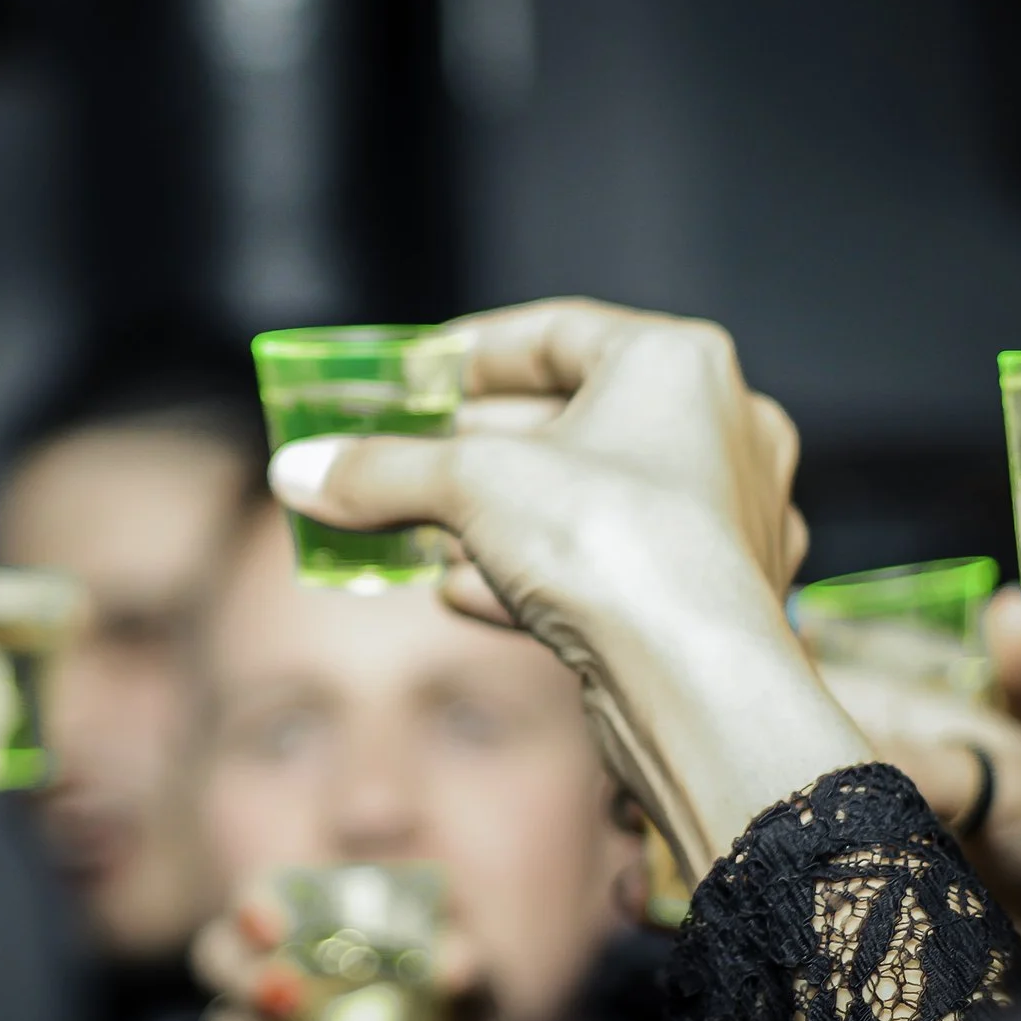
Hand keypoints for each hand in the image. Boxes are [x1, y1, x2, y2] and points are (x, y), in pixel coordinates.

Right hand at [191, 882, 487, 1020]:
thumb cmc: (453, 983)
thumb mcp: (453, 937)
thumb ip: (426, 895)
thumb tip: (380, 813)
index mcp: (303, 913)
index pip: (255, 900)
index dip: (253, 907)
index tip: (273, 920)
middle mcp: (271, 970)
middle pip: (222, 962)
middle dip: (243, 974)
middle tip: (283, 990)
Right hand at [267, 298, 866, 882]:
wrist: (696, 688)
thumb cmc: (611, 544)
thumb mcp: (467, 483)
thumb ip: (379, 468)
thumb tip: (297, 468)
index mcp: (676, 364)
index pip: (556, 332)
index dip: (471, 352)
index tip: (411, 376)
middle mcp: (717, 429)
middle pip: (569, 419)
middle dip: (473, 446)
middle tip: (401, 455)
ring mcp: (723, 518)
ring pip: (588, 499)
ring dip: (498, 515)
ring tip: (421, 530)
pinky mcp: (710, 596)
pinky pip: (611, 565)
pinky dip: (536, 571)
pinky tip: (464, 592)